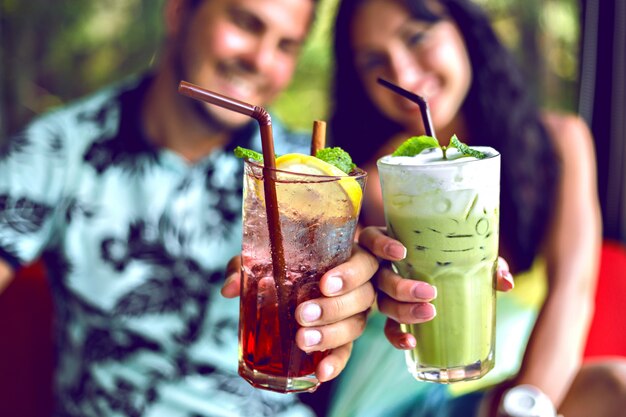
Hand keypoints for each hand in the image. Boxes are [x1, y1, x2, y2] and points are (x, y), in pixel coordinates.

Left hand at [221, 243, 377, 382]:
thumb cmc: (286, 263)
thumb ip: (247, 265)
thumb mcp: (266, 257)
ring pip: (356, 325)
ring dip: (331, 335)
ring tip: (303, 340)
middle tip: (303, 314)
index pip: (364, 263)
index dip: (350, 275)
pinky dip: (334, 363)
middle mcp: (358, 286)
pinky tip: (320, 373)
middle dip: (334, 308)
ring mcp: (353, 313)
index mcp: (348, 257)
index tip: (325, 284)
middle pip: (363, 297)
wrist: (293, 280)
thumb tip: (230, 288)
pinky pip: (345, 351)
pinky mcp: (344, 338)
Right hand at [358, 227, 513, 349]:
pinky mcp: (388, 315)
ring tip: (429, 313)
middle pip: (381, 278)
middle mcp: (379, 267)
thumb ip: (482, 262)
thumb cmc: (444, 256)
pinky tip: (412, 343)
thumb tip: (505, 282)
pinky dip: (397, 336)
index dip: (382, 246)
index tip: (402, 253)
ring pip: (383, 304)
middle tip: (429, 293)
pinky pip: (387, 328)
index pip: (373, 240)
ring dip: (404, 310)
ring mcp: (381, 293)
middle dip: (402, 287)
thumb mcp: (458, 253)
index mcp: (390, 244)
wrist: (439, 281)